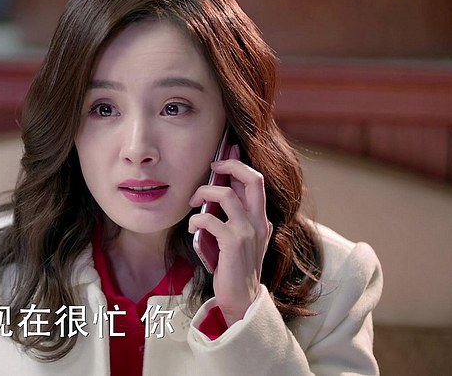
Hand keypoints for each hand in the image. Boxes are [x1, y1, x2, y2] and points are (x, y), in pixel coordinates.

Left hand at [188, 145, 272, 324]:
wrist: (241, 299)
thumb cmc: (233, 267)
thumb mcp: (238, 238)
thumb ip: (232, 218)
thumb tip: (214, 193)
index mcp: (260, 219)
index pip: (256, 181)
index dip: (240, 162)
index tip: (224, 152)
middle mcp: (259, 222)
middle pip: (253, 178)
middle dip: (231, 163)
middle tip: (213, 165)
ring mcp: (248, 232)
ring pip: (227, 194)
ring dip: (205, 192)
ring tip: (193, 202)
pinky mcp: (233, 243)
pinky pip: (210, 218)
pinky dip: (196, 218)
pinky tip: (191, 226)